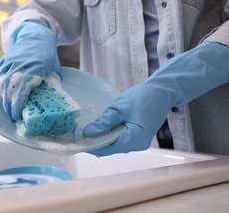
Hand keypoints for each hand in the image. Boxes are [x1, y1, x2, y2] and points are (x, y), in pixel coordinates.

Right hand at [0, 21, 60, 120]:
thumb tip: (52, 103)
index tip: (17, 115)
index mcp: (34, 69)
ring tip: (6, 107)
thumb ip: (53, 86)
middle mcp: (19, 66)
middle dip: (7, 106)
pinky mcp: (3, 59)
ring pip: (0, 83)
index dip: (17, 105)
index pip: (21, 91)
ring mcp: (9, 62)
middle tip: (11, 116)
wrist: (37, 36)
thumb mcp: (54, 71)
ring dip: (1, 97)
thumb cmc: (47, 55)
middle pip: (8, 89)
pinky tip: (0, 93)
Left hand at [83, 41, 228, 155]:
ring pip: (115, 145)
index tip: (77, 140)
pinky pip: (120, 140)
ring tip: (88, 129)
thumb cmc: (143, 97)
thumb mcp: (120, 107)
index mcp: (135, 139)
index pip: (107, 149)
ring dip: (102, 138)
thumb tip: (87, 133)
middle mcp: (138, 145)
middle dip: (95, 142)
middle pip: (111, 149)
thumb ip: (104, 122)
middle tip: (79, 133)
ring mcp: (139, 142)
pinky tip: (102, 127)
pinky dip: (110, 135)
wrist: (161, 91)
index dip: (91, 146)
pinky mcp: (138, 136)